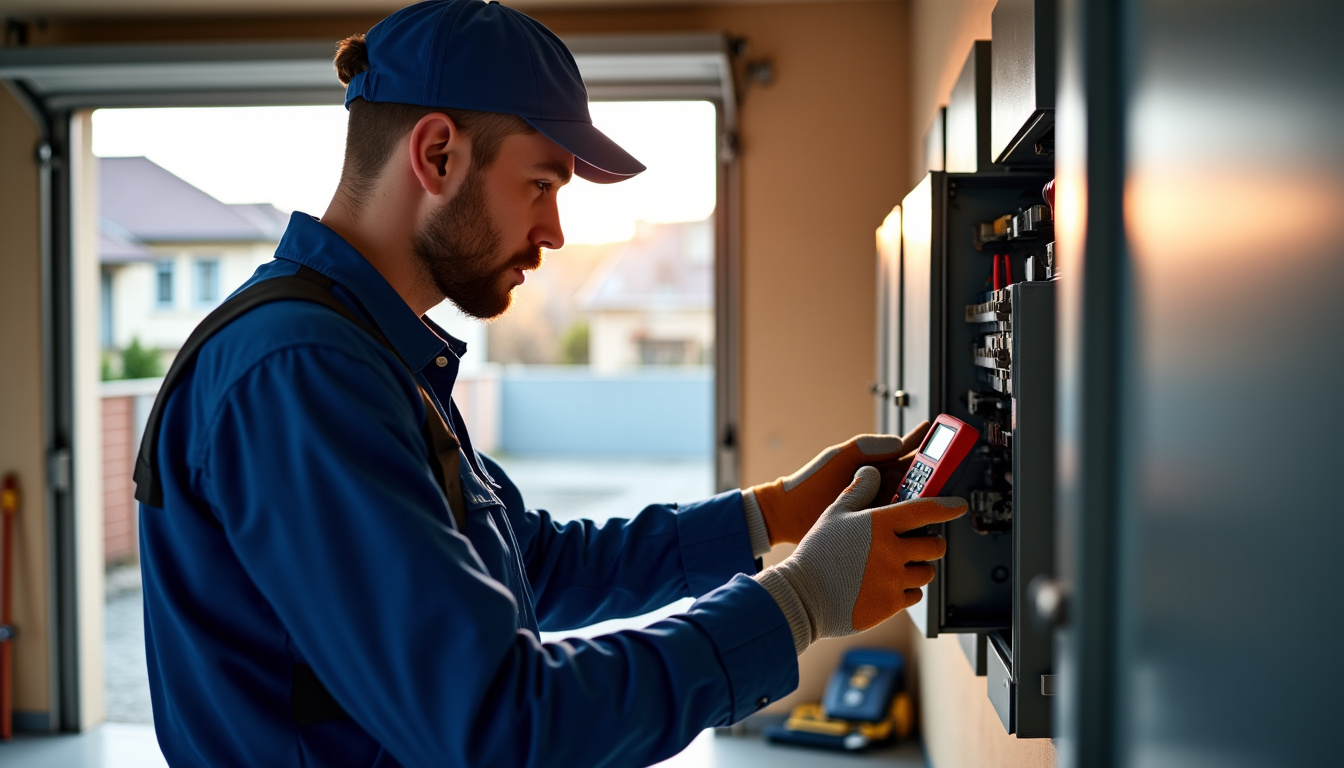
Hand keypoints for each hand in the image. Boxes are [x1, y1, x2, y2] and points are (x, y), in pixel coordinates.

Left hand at [746, 422, 930, 545]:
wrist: (789, 514)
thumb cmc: (809, 483)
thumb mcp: (839, 456)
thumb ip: (867, 447)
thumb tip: (899, 442)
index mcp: (875, 466)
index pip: (909, 453)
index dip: (928, 445)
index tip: (946, 436)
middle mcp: (881, 486)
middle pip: (918, 480)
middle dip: (936, 476)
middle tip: (950, 472)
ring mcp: (879, 508)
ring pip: (912, 503)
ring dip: (927, 501)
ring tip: (939, 498)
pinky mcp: (875, 529)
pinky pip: (900, 525)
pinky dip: (913, 524)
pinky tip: (923, 525)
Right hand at [753, 466, 965, 653]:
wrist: (804, 595)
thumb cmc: (816, 554)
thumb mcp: (834, 514)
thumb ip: (858, 492)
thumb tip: (872, 471)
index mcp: (880, 524)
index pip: (924, 511)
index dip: (946, 507)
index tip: (958, 506)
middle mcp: (892, 551)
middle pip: (934, 546)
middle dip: (933, 543)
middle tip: (924, 543)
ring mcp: (893, 580)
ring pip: (926, 572)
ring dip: (920, 567)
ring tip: (902, 565)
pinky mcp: (891, 604)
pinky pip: (914, 595)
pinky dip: (907, 590)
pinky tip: (890, 585)